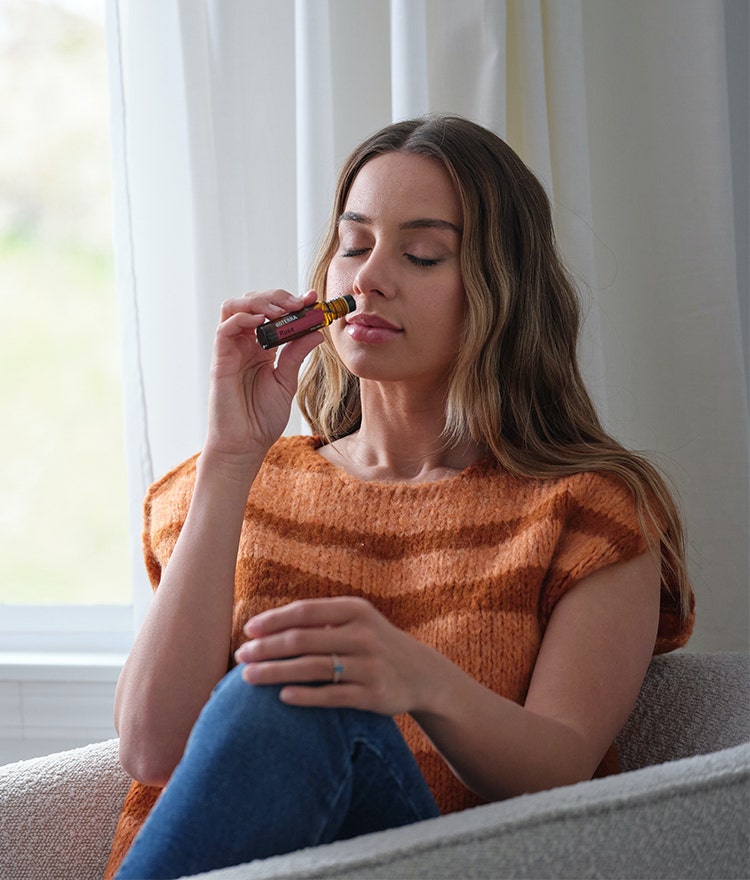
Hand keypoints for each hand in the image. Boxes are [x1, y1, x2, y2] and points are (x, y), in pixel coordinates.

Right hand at [205, 289, 321, 461]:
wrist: (245, 445)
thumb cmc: (261, 418)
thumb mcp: (287, 381)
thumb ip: (296, 355)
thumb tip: (317, 331)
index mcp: (261, 348)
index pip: (273, 314)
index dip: (292, 302)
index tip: (313, 300)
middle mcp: (244, 344)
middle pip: (253, 303)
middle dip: (277, 297)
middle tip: (298, 304)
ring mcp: (231, 350)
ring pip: (235, 307)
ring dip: (259, 302)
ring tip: (281, 311)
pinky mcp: (220, 360)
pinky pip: (225, 329)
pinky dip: (242, 318)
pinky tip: (262, 323)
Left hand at [234, 597, 442, 715]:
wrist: (422, 674)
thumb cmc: (375, 643)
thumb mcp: (357, 621)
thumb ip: (322, 620)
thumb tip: (267, 626)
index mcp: (356, 610)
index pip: (305, 611)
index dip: (274, 620)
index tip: (248, 629)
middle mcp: (364, 635)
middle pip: (303, 640)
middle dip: (267, 648)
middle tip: (240, 656)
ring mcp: (369, 666)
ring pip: (312, 669)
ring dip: (275, 672)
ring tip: (248, 677)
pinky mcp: (373, 695)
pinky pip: (332, 696)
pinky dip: (305, 696)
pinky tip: (282, 696)